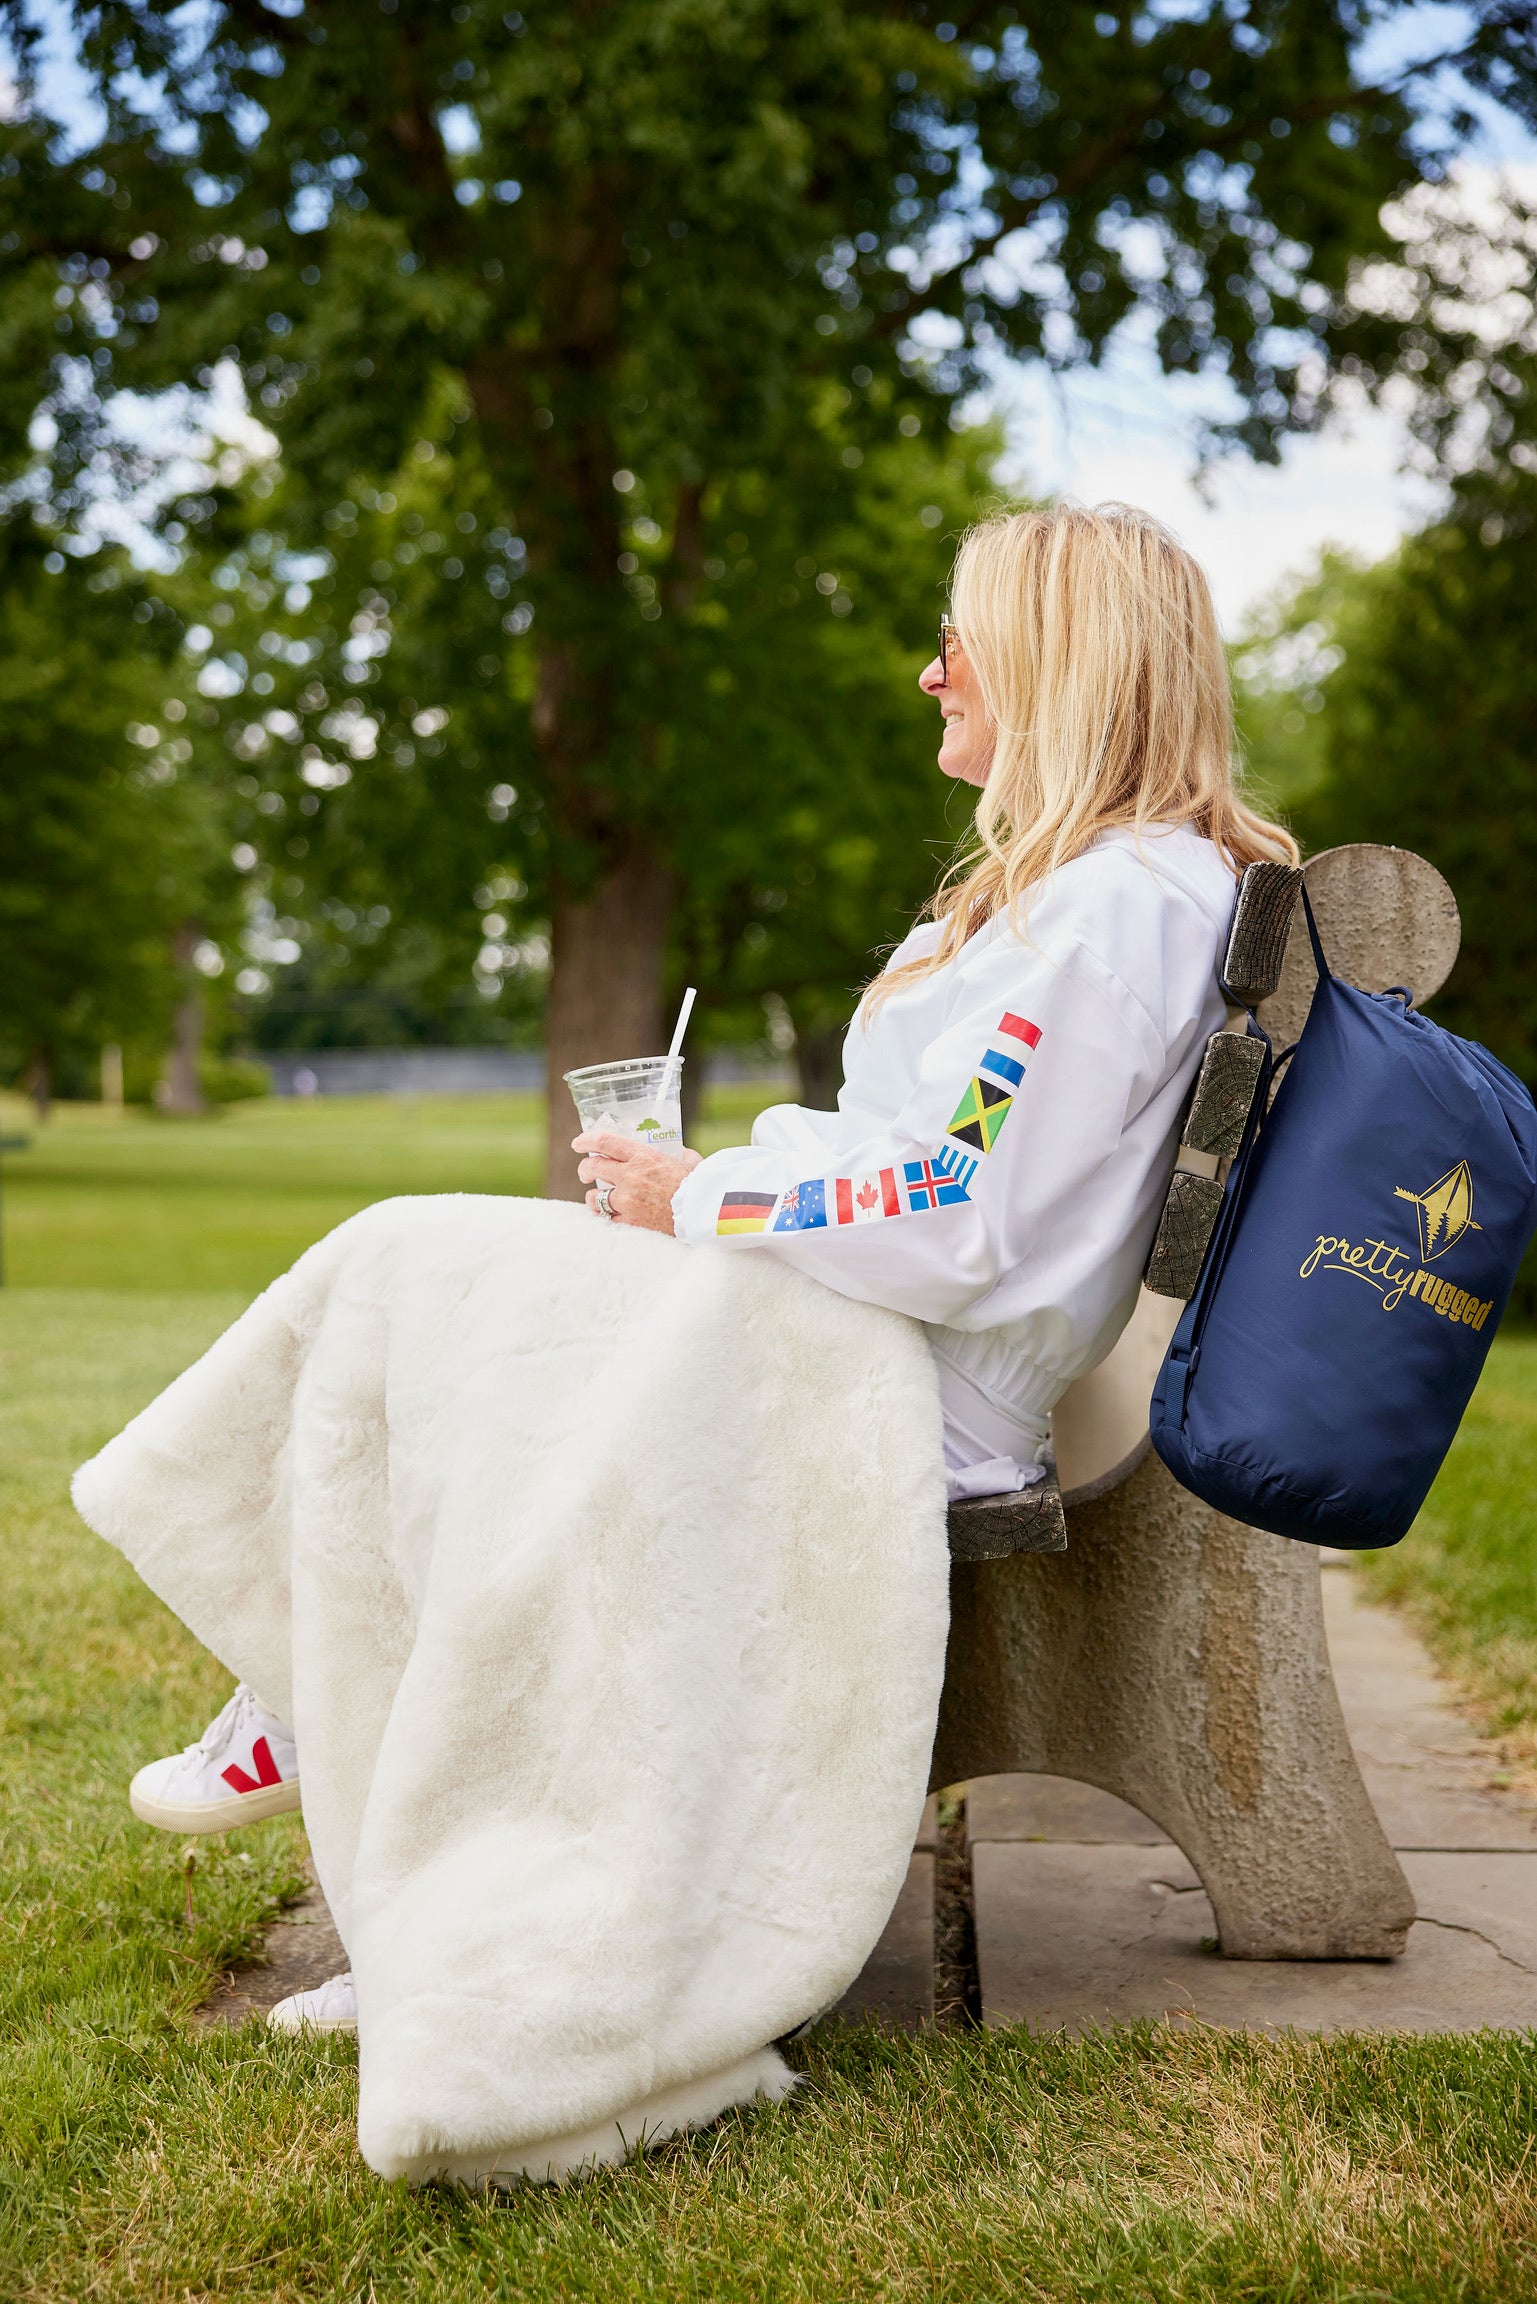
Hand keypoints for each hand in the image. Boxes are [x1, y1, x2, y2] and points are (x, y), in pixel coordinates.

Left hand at [573, 1130, 702, 1234]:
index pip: (604, 1142)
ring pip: (594, 1198)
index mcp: (642, 1156)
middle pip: (592, 1167)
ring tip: (595, 1198)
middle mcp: (630, 1177)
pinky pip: (607, 1219)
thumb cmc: (700, 1185)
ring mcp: (627, 1201)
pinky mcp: (631, 1222)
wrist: (704, 1213)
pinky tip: (608, 1215)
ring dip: (592, 1197)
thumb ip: (680, 1155)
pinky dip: (606, 1216)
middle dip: (584, 1169)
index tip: (578, 1143)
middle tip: (585, 1172)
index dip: (585, 1140)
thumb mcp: (689, 1161)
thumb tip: (680, 1153)